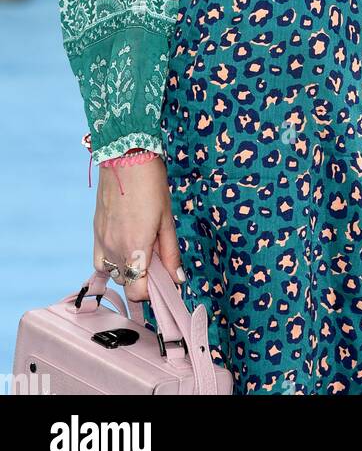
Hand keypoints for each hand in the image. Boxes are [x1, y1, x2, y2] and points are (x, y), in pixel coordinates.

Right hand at [93, 157, 183, 303]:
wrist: (125, 158)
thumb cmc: (151, 185)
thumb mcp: (167, 219)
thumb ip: (170, 253)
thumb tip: (177, 279)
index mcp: (134, 248)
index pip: (137, 291)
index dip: (153, 293)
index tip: (165, 282)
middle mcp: (114, 249)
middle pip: (126, 283)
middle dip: (144, 279)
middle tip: (158, 260)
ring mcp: (101, 241)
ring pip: (113, 273)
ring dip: (128, 270)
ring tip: (142, 251)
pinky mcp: (95, 232)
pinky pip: (100, 260)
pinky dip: (111, 262)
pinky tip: (124, 249)